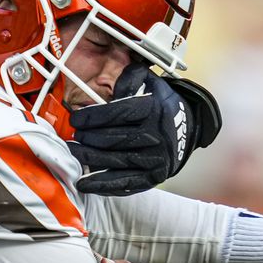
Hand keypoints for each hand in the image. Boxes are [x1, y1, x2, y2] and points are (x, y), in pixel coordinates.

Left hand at [69, 66, 220, 195]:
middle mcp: (155, 136)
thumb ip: (130, 77)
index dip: (91, 117)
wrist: (188, 127)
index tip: (76, 120)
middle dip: (88, 139)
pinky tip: (84, 183)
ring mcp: (155, 159)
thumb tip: (112, 87)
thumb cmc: (162, 104)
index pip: (115, 114)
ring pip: (115, 161)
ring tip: (74, 154)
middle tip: (74, 137)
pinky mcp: (154, 176)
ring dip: (89, 160)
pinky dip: (102, 185)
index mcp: (153, 110)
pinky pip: (125, 183)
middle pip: (112, 140)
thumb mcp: (151, 82)